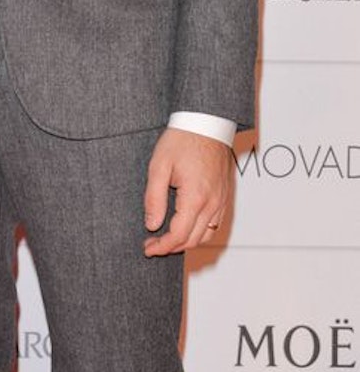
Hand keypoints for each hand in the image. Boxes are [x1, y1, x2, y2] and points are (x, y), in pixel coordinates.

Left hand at [143, 127, 232, 255]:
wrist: (206, 124)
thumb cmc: (182, 140)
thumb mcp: (159, 166)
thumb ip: (154, 198)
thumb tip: (152, 224)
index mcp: (195, 197)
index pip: (178, 235)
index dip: (162, 246)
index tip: (148, 248)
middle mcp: (212, 203)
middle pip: (192, 240)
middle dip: (171, 247)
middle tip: (152, 244)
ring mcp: (221, 201)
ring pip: (205, 236)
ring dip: (186, 242)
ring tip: (166, 239)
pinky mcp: (224, 197)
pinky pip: (214, 224)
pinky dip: (199, 233)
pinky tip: (185, 227)